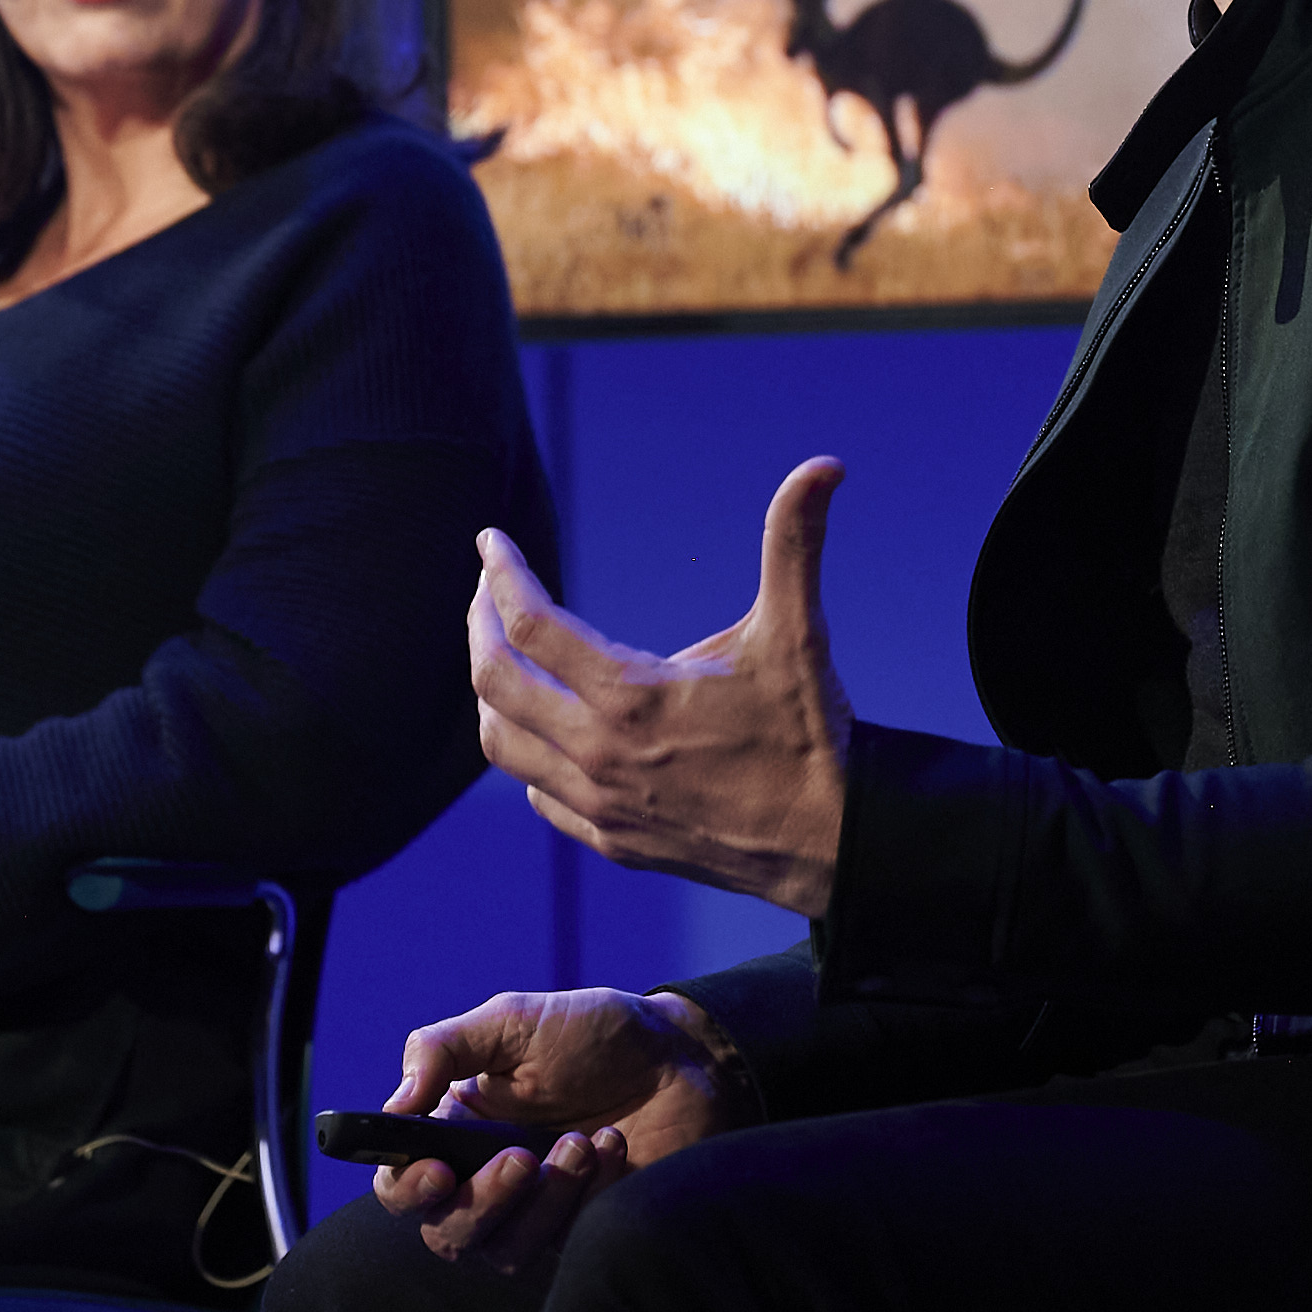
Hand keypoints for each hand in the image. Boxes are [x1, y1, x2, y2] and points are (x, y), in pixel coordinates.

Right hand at [372, 987, 744, 1277]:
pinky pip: (565, 1244)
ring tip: (583, 1141)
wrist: (679, 1057)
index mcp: (454, 1134)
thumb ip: (442, 1050)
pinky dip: (588, 1194)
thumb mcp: (511, 1021)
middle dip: (481, 1203)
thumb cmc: (591, 1034)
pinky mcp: (582, 1233)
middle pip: (446, 1235)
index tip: (440, 1171)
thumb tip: (395, 1106)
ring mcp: (535, 1215)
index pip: (400, 1186)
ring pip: (504, 1251)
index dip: (407, 1189)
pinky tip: (613, 1145)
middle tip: (524, 1157)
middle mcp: (484, 1182)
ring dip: (544, 1200)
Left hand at [472, 459, 853, 915]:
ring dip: (492, 693)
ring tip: (501, 654)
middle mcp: (599, 754)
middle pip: (495, 683)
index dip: (503, 575)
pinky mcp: (612, 840)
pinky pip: (539, 794)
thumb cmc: (812, 737)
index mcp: (631, 696)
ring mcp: (600, 804)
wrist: (832, 846)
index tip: (490, 543)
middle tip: (486, 591)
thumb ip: (795, 543)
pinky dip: (526, 755)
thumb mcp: (797, 633)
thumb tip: (824, 465)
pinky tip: (543, 731)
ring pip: (502, 746)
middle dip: (479, 625)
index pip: (531, 626)